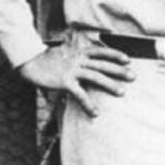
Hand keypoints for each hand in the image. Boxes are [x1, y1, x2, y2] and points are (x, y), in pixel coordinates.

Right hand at [18, 44, 134, 116]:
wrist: (31, 63)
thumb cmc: (49, 60)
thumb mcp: (66, 54)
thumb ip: (78, 57)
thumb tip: (87, 62)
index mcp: (80, 52)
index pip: (101, 52)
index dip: (115, 55)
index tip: (128, 59)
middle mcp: (79, 60)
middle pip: (103, 64)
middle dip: (120, 70)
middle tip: (134, 76)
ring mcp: (72, 70)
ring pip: (96, 77)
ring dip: (110, 85)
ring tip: (122, 92)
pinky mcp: (65, 82)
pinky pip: (80, 95)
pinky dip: (89, 104)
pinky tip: (96, 112)